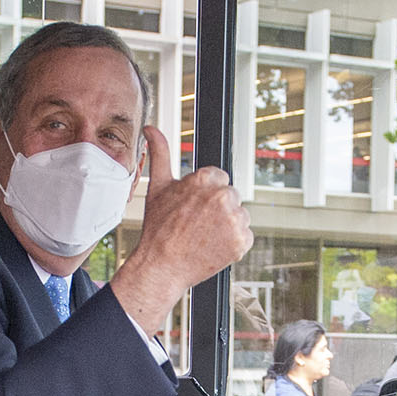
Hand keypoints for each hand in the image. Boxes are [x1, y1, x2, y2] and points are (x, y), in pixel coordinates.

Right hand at [107, 127, 249, 334]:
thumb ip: (161, 153)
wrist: (161, 267)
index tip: (193, 208)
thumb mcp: (157, 186)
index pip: (218, 178)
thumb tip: (152, 129)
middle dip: (218, 208)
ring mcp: (234, 220)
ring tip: (204, 236)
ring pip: (239, 216)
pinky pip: (245, 236)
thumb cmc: (158, 228)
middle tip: (197, 224)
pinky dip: (233, 243)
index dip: (205, 194)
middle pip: (230, 196)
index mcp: (206, 179)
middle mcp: (222, 197)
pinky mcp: (242, 242)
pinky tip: (213, 246)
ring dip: (227, 225)